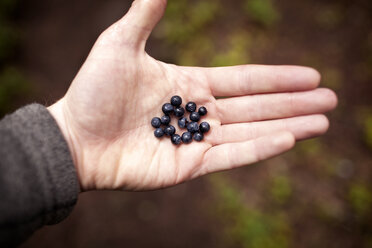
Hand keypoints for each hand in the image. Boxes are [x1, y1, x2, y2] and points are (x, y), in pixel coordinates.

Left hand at [48, 0, 336, 190]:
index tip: (310, 76)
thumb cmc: (93, 91)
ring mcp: (196, 141)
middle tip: (330, 100)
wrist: (74, 137)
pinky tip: (288, 139)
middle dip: (294, 103)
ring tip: (321, 122)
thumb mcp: (119, 44)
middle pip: (256, 106)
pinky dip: (260, 148)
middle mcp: (199, 113)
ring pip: (250, 132)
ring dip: (288, 126)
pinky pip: (231, 156)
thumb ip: (146, 15)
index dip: (277, 78)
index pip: (244, 81)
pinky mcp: (189, 166)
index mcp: (190, 85)